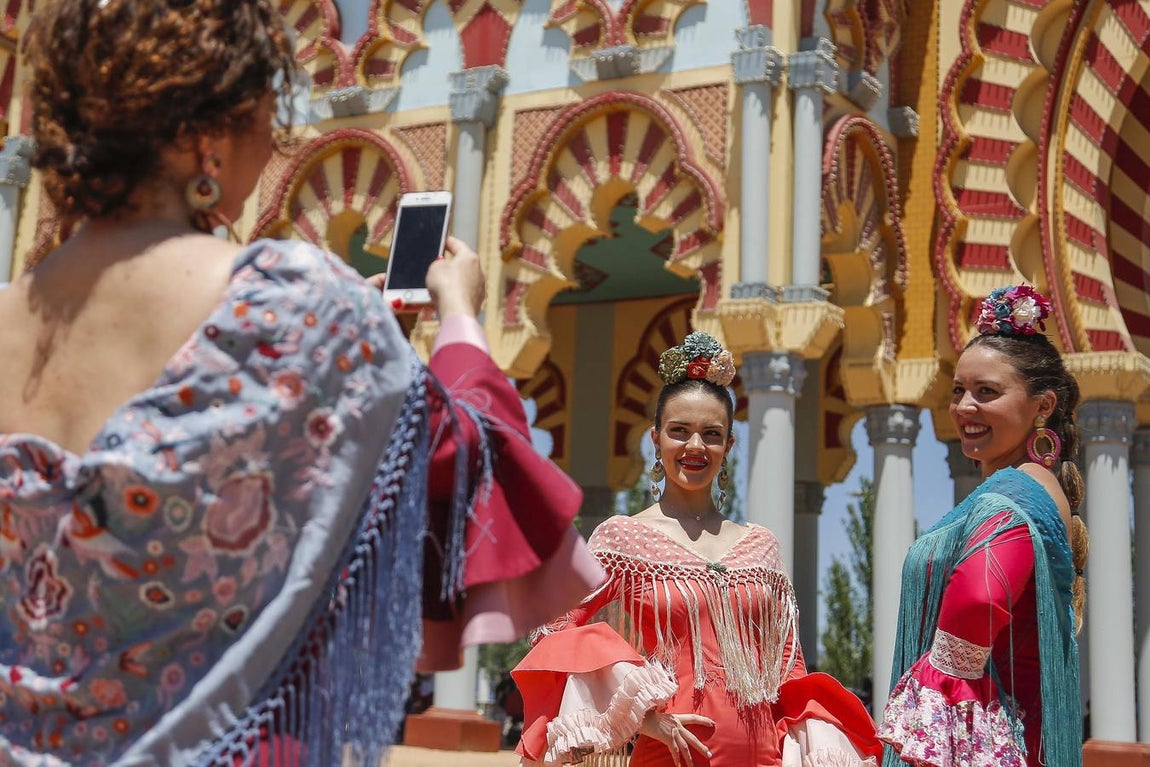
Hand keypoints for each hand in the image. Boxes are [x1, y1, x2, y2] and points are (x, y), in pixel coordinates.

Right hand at [363, 237, 483, 316]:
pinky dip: (457, 293)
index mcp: (470, 257)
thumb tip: (443, 266)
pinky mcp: (478, 301)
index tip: (444, 241)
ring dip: (455, 280)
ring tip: (442, 284)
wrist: (456, 311)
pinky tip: (448, 297)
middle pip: (464, 263)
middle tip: (441, 264)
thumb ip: (438, 264)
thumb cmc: (446, 286)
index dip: (448, 242)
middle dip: (453, 263)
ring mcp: (480, 287)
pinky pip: (465, 293)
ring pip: (465, 279)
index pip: (458, 244)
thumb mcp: (434, 268)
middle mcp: (479, 270)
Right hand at [640, 710, 713, 765]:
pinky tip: (679, 766)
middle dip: (701, 747)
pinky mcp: (667, 737)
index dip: (703, 720)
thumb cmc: (648, 714)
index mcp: (677, 718)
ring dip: (690, 758)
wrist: (642, 715)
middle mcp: (677, 724)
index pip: (693, 718)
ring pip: (685, 747)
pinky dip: (677, 759)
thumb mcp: (661, 714)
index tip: (712, 723)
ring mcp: (673, 731)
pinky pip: (674, 751)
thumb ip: (667, 720)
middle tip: (709, 754)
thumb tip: (668, 722)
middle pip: (692, 737)